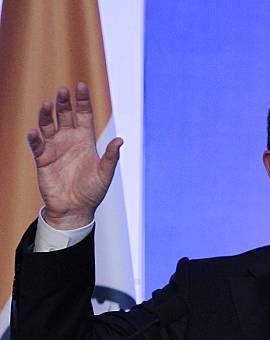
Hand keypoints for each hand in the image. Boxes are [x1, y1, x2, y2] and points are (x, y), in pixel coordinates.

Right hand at [27, 83, 122, 229]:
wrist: (75, 210)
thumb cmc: (92, 193)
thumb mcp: (105, 175)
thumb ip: (110, 157)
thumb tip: (120, 141)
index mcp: (85, 140)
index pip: (83, 114)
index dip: (82, 100)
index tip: (81, 85)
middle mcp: (69, 140)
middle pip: (64, 115)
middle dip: (63, 102)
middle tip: (63, 90)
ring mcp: (54, 148)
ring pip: (48, 125)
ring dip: (47, 114)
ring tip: (48, 104)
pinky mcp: (42, 159)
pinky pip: (36, 145)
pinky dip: (35, 138)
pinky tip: (35, 132)